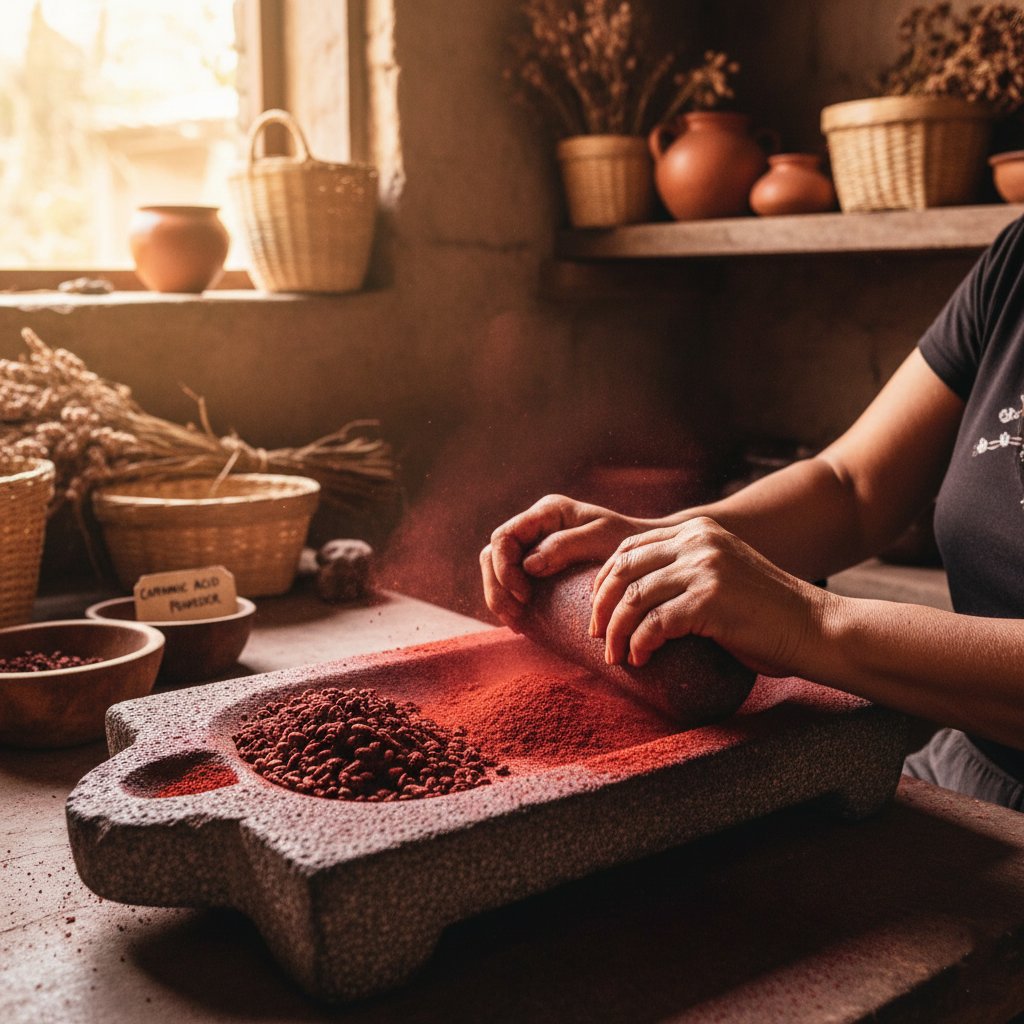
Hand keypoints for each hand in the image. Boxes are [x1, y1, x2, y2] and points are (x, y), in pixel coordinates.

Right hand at [480, 494, 644, 626]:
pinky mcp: (537, 567)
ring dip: (499, 596)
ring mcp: (534, 546)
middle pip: (493, 554)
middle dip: (498, 586)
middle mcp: (535, 527)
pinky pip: (509, 582)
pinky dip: (508, 601)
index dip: (505, 568)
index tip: (524, 594)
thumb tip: (529, 563)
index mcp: (547, 513)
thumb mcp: (603, 539)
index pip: (504, 537)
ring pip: (495, 570)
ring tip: (517, 621)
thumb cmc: (631, 543)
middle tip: (518, 614)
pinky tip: (521, 620)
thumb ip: (565, 545)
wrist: (649, 555)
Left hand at [589, 516, 826, 675]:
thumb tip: (632, 598)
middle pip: (623, 569)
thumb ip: (685, 572)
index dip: (605, 578)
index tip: (597, 607)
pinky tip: (641, 659)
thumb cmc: (765, 613)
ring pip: (633, 598)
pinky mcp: (709, 600)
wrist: (814, 627)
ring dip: (616, 631)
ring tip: (616, 655)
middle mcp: (698, 542)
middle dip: (601, 605)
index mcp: (698, 531)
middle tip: (595, 634)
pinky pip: (654, 624)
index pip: (630, 546)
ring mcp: (704, 569)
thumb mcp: (722, 574)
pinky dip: (640, 644)